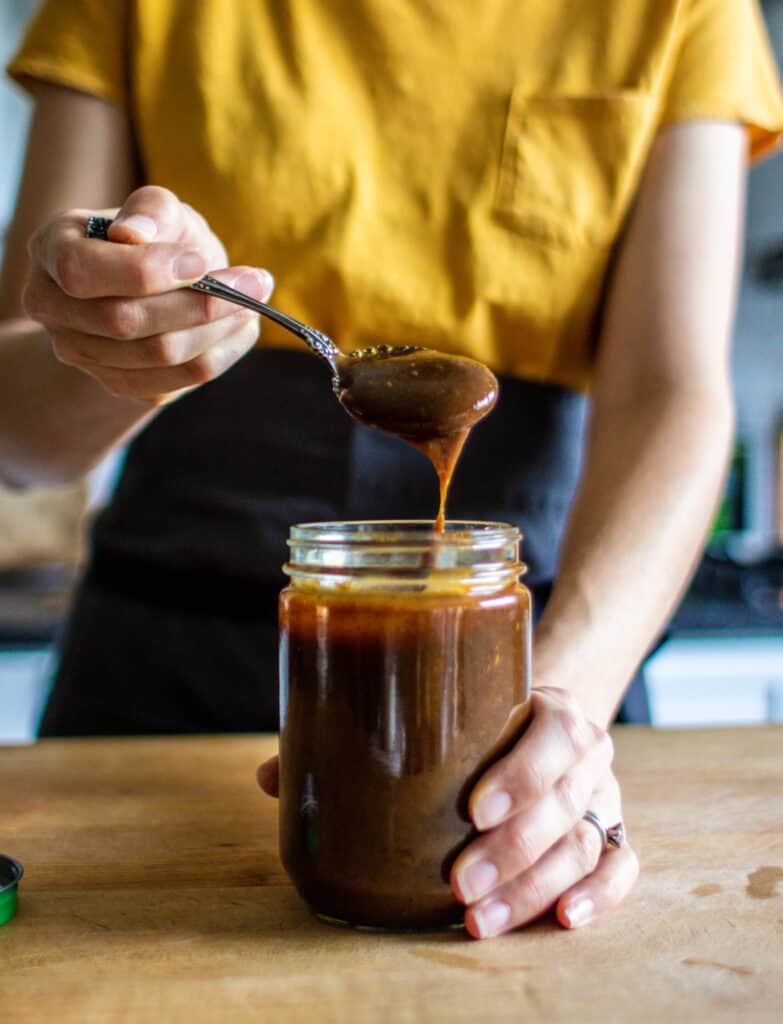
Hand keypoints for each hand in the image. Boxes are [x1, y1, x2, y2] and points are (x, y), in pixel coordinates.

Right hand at [23, 185, 273, 401]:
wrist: (158, 288)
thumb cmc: (160, 238)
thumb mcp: (160, 210)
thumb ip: (151, 211)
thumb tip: (134, 234)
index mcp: (52, 251)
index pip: (83, 272)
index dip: (143, 270)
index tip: (200, 261)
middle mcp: (53, 308)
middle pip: (124, 321)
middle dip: (198, 303)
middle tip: (257, 282)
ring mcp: (82, 354)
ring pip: (157, 355)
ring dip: (217, 329)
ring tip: (254, 301)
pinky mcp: (119, 384)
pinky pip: (176, 381)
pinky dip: (220, 354)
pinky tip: (242, 328)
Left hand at [256, 688, 637, 938]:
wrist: (538, 715)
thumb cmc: (473, 719)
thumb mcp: (435, 711)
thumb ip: (364, 735)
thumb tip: (274, 774)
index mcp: (547, 707)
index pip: (554, 733)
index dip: (522, 772)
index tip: (473, 807)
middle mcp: (585, 752)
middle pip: (565, 802)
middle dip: (512, 850)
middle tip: (459, 883)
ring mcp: (601, 795)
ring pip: (585, 843)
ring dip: (533, 886)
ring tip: (478, 919)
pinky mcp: (609, 832)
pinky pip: (621, 867)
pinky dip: (599, 895)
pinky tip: (562, 921)